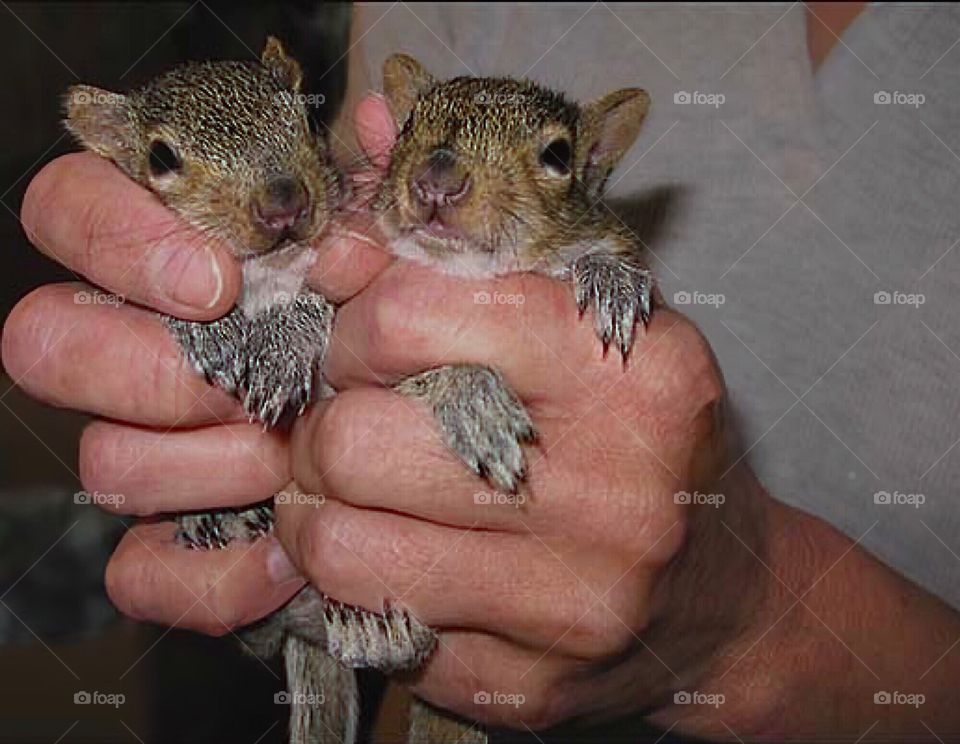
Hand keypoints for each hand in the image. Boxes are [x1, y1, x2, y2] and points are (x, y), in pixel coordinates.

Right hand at [0, 95, 394, 634]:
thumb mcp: (401, 251)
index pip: (67, 208)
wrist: (440, 443)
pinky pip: (144, 573)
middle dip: (152, 368)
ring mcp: (150, 450)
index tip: (216, 281)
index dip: (116, 239)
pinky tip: (284, 554)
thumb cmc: (404, 329)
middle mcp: (138, 349)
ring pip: (103, 461)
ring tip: (289, 456)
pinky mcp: (178, 543)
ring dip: (203, 466)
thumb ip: (383, 189)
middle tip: (250, 381)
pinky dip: (212, 575)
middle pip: (45, 343)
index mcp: (173, 256)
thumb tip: (380, 123)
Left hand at [260, 85, 768, 727]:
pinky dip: (363, 584)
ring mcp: (572, 604)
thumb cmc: (648, 437)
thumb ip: (476, 247)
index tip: (360, 341)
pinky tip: (405, 559)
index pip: (412, 316)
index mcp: (632, 371)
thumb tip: (362, 160)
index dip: (354, 323)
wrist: (723, 592)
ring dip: (318, 513)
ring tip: (352, 495)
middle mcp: (613, 492)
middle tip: (344, 425)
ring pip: (341, 547)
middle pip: (356, 442)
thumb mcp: (595, 319)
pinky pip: (372, 626)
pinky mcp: (531, 688)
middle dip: (321, 427)